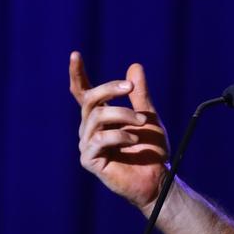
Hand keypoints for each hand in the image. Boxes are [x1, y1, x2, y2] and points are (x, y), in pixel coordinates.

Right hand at [69, 51, 169, 209]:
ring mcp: (88, 144)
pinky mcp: (89, 160)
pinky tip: (134, 141)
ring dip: (123, 115)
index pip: (83, 93)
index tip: (75, 55)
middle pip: (90, 100)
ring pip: (96, 117)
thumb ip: (139, 94)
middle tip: (130, 88)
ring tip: (141, 123)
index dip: (77, 74)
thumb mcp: (148, 116)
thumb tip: (134, 66)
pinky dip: (119, 136)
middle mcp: (90, 128)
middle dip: (110, 89)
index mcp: (101, 117)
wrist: (158, 178)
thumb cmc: (151, 150)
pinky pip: (98, 139)